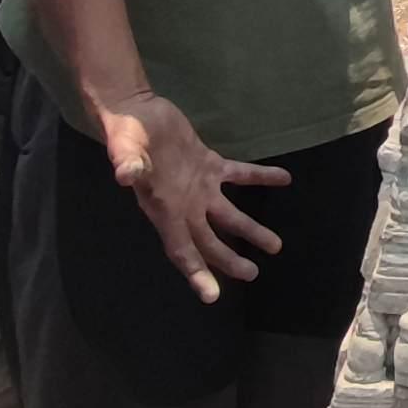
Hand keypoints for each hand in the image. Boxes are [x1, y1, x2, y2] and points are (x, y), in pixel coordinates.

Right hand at [97, 92, 289, 301]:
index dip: (196, 272)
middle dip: (229, 260)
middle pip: (209, 241)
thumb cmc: (126, 132)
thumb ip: (127, 162)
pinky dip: (260, 177)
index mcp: (163, 208)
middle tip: (252, 272)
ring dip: (250, 229)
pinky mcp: (209, 164)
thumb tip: (125, 174)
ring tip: (274, 244)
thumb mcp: (124, 146)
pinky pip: (239, 175)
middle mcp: (183, 205)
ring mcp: (198, 186)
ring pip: (228, 215)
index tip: (212, 296)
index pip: (181, 249)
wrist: (134, 111)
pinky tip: (283, 178)